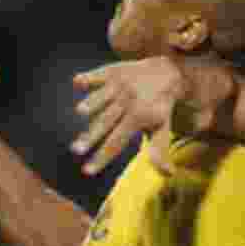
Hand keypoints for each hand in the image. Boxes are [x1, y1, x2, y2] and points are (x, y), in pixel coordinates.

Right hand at [70, 58, 190, 176]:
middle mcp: (129, 102)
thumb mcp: (162, 128)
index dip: (102, 158)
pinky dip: (89, 78)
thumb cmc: (160, 106)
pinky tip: (77, 82)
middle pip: (106, 122)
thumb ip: (159, 151)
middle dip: (91, 136)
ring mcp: (121, 85)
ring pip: (103, 97)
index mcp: (139, 118)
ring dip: (92, 103)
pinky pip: (101, 74)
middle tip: (76, 150)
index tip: (87, 171)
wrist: (168, 71)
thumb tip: (169, 175)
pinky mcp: (114, 70)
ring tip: (80, 112)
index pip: (117, 142)